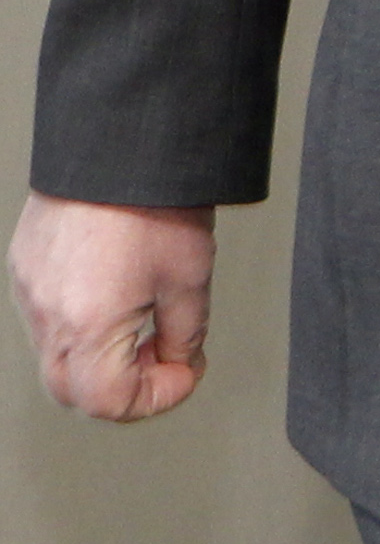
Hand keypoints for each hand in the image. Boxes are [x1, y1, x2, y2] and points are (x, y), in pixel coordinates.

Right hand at [10, 193, 216, 420]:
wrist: (122, 142)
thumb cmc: (156, 201)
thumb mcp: (191, 278)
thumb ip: (185, 334)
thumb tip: (180, 360)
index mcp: (87, 326)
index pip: (109, 402)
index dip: (156, 398)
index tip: (185, 372)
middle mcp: (47, 315)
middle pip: (75, 390)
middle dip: (125, 386)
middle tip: (166, 358)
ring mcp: (29, 289)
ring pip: (56, 356)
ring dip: (101, 356)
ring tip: (144, 319)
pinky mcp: (25, 265)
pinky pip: (46, 317)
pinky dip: (81, 324)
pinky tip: (115, 294)